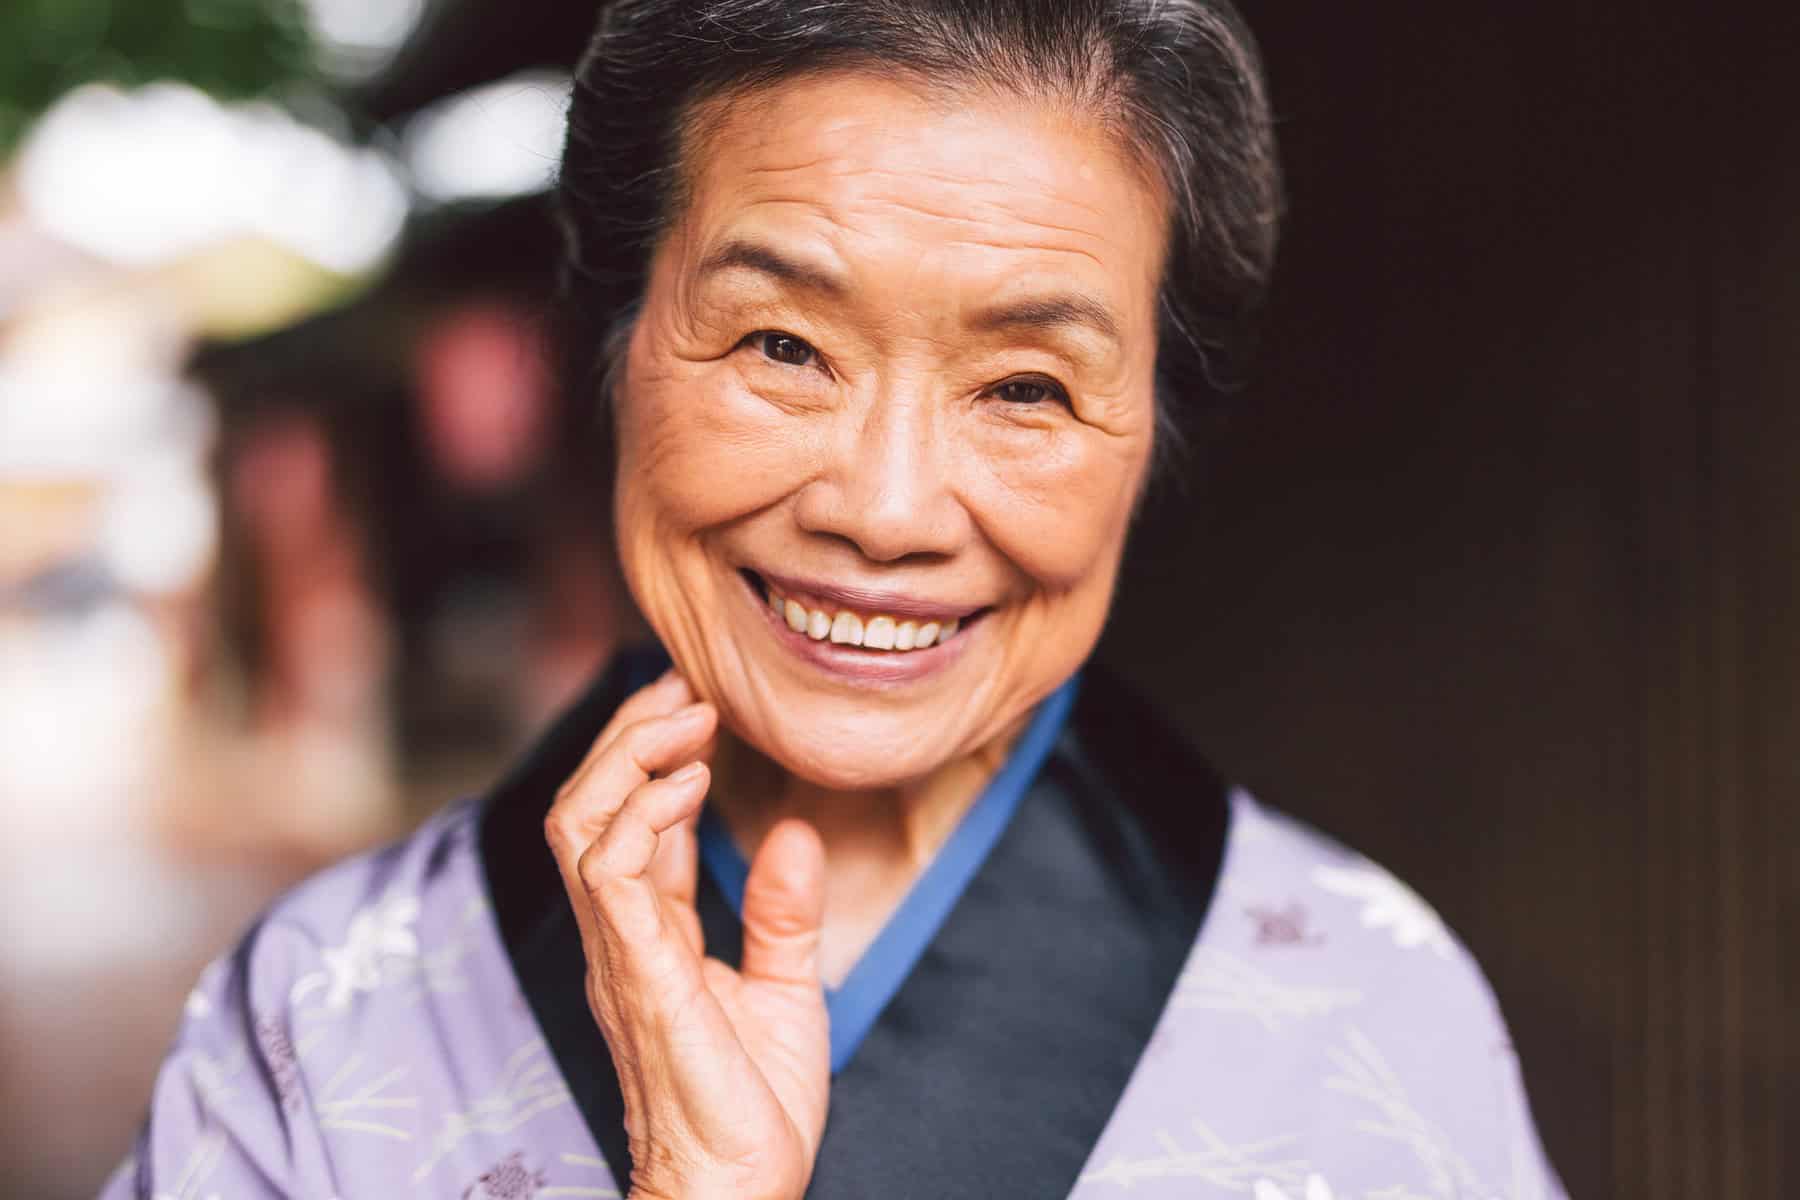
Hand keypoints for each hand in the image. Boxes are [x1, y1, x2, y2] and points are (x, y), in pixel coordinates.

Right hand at [544, 669, 829, 1199]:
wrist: (736, 1190)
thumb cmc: (751, 1110)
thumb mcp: (786, 991)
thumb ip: (782, 915)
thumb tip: (797, 833)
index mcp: (646, 938)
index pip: (626, 825)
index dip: (652, 757)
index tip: (698, 704)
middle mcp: (617, 936)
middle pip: (586, 806)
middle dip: (629, 735)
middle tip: (685, 687)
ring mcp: (617, 952)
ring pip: (580, 823)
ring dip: (630, 756)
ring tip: (688, 716)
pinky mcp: (636, 972)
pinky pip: (608, 869)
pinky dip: (641, 812)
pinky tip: (691, 784)